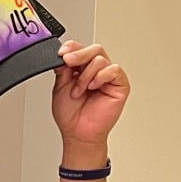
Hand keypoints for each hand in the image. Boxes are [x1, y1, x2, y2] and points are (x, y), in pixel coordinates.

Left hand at [51, 41, 128, 155]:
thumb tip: (64, 54)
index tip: (61, 53)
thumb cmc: (71, 115)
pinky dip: (100, 76)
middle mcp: (97, 71)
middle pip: (94, 49)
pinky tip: (93, 87)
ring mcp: (109, 77)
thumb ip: (63, 69)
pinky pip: (113, 70)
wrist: (78, 134)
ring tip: (79, 91)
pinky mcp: (120, 84)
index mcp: (83, 69)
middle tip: (68, 61)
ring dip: (85, 75)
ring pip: (100, 59)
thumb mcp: (60, 87)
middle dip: (79, 54)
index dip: (72, 47)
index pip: (82, 49)